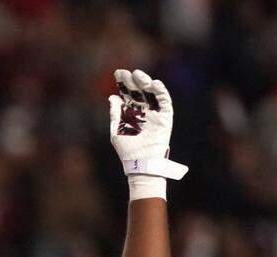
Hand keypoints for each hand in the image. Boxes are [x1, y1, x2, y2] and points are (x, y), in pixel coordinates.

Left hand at [108, 69, 186, 198]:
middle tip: (126, 73)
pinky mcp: (165, 118)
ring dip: (146, 83)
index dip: (124, 83)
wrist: (140, 163)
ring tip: (139, 75)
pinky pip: (164, 102)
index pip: (127, 94)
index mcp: (130, 113)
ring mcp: (154, 114)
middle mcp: (142, 111)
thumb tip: (112, 97)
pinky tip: (154, 84)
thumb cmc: (127, 150)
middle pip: (138, 91)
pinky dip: (161, 92)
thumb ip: (115, 114)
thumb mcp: (116, 130)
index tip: (118, 73)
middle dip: (133, 81)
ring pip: (151, 93)